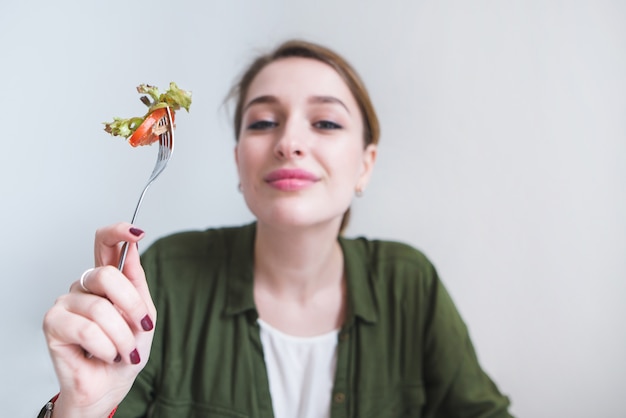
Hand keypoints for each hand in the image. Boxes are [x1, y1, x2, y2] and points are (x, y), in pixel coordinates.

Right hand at [42, 223, 156, 417]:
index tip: (138, 232)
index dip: (119, 232)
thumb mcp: (143, 316)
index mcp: (107, 281)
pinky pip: (87, 329)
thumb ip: (137, 283)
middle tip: (141, 328)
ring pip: (101, 308)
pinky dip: (105, 347)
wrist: (109, 387)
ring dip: (121, 337)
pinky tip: (105, 354)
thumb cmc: (124, 353)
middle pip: (108, 275)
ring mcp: (66, 302)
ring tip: (122, 351)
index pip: (105, 244)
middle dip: (132, 306)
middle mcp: (84, 286)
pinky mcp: (52, 323)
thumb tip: (132, 248)